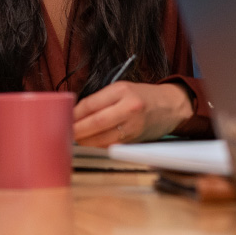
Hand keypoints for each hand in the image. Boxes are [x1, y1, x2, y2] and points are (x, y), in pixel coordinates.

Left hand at [73, 82, 192, 147]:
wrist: (170, 107)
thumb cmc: (143, 96)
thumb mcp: (122, 89)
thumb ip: (100, 99)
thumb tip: (75, 113)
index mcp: (122, 91)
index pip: (91, 104)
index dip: (75, 113)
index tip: (65, 117)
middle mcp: (129, 108)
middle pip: (95, 123)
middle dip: (77, 130)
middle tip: (66, 132)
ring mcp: (133, 126)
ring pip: (102, 138)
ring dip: (85, 140)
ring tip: (76, 138)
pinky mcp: (135, 140)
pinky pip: (111, 145)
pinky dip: (98, 145)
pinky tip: (91, 142)